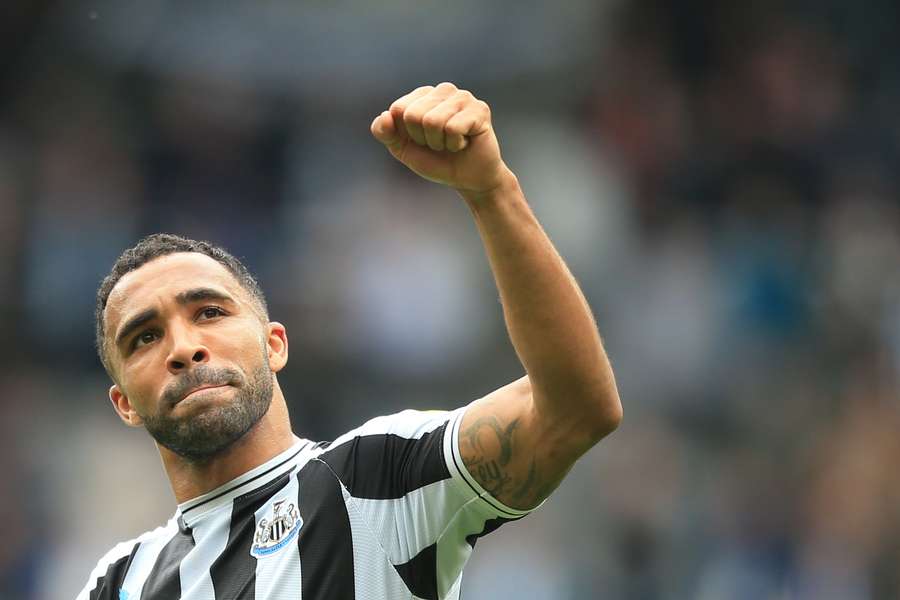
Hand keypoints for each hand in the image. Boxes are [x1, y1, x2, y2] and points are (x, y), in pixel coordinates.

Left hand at [371, 82, 511, 195]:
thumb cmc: (436, 160)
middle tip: (440, 144)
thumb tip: (385, 115)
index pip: (398, 109)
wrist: (468, 179)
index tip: (423, 140)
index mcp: (422, 94)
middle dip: (424, 139)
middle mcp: (443, 90)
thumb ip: (385, 133)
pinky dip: (455, 144)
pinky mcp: (479, 109)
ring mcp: (462, 97)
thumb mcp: (403, 149)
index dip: (408, 134)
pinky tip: (465, 142)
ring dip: (440, 143)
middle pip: (413, 115)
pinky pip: (453, 128)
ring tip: (452, 142)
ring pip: (433, 121)